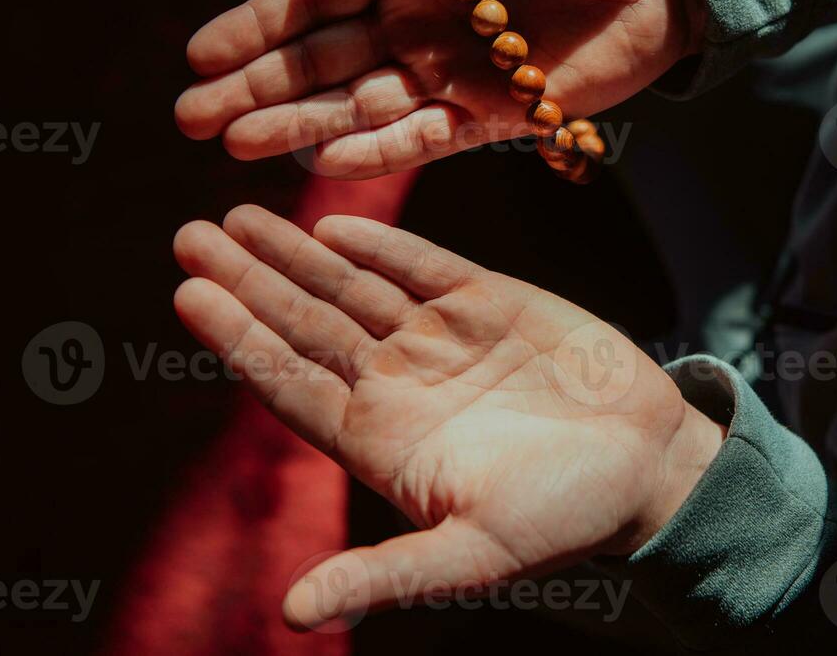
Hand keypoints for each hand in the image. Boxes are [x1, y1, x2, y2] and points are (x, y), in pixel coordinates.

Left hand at [172, 205, 723, 628]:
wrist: (650, 465)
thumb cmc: (564, 518)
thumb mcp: (472, 554)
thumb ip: (385, 574)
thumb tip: (294, 615)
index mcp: (383, 439)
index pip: (290, 382)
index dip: (237, 339)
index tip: (186, 297)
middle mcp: (401, 381)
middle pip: (305, 323)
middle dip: (248, 280)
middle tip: (189, 238)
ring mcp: (444, 337)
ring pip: (352, 287)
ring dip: (297, 253)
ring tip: (239, 220)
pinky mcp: (492, 302)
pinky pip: (423, 266)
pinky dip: (380, 245)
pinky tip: (335, 225)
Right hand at [174, 0, 701, 177]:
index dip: (256, 24)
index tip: (198, 53)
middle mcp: (416, 21)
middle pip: (318, 59)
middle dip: (255, 87)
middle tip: (193, 117)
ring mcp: (450, 72)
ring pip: (357, 104)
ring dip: (300, 125)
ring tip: (237, 144)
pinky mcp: (493, 115)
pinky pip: (422, 138)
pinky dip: (376, 151)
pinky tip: (325, 163)